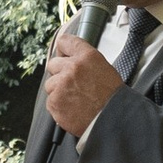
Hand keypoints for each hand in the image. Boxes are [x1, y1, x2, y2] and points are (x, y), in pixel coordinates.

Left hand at [43, 25, 123, 139]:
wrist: (113, 120)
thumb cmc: (113, 98)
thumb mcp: (105, 70)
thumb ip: (86, 61)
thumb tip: (72, 58)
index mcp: (87, 57)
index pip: (65, 42)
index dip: (63, 49)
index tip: (62, 53)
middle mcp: (72, 68)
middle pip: (53, 64)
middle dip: (60, 73)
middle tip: (73, 84)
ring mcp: (61, 85)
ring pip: (50, 84)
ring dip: (58, 90)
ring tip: (75, 99)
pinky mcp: (54, 101)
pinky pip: (50, 100)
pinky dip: (58, 105)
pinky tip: (72, 108)